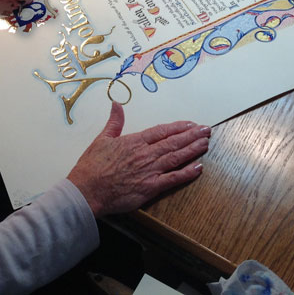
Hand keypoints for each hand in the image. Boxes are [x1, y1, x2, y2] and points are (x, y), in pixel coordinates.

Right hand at [67, 102, 210, 217]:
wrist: (86, 190)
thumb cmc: (92, 166)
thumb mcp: (102, 139)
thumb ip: (114, 122)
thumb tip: (116, 104)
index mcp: (134, 141)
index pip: (161, 131)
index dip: (178, 127)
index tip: (190, 123)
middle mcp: (145, 154)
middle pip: (173, 142)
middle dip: (192, 135)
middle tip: (207, 130)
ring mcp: (149, 171)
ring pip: (176, 157)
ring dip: (193, 149)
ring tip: (206, 143)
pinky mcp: (150, 187)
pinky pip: (173, 179)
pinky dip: (187, 173)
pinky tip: (198, 168)